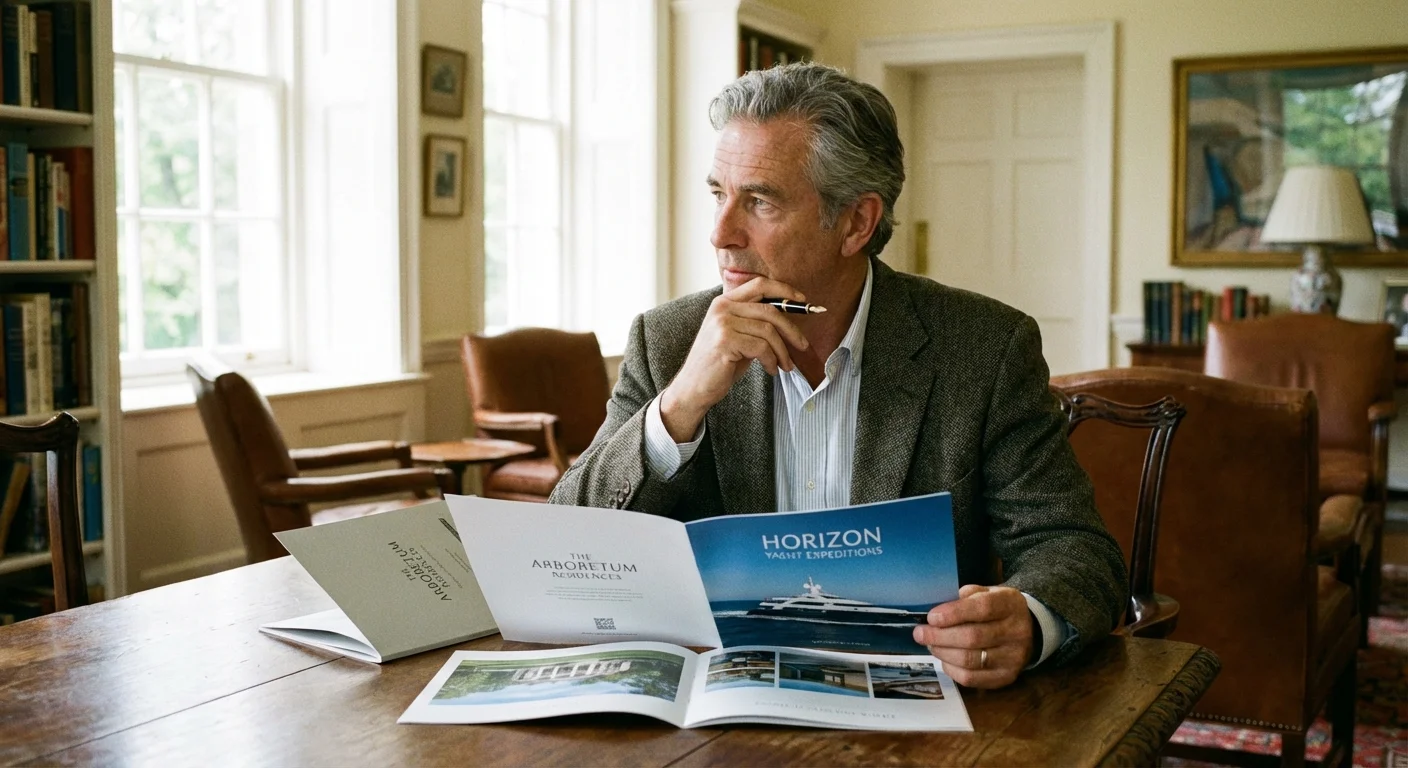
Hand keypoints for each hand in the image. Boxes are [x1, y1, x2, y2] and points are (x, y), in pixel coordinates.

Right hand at [659, 276, 810, 440]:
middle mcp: (722, 308)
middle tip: (803, 346)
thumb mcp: (738, 336)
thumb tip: (790, 317)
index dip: (784, 290)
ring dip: (782, 351)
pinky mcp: (725, 340)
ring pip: (768, 331)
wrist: (694, 388)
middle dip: (792, 330)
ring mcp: (722, 323)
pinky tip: (770, 370)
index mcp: (725, 302)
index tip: (803, 302)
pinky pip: (761, 347)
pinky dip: (771, 360)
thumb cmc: (720, 364)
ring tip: (785, 365)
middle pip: (770, 310)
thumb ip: (755, 322)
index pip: (760, 285)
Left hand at [913, 585, 1032, 688]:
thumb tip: (938, 610)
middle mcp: (1017, 632)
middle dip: (940, 636)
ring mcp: (1014, 658)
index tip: (931, 617)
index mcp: (1010, 604)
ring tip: (930, 645)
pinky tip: (944, 659)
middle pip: (973, 637)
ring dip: (943, 653)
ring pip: (970, 660)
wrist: (1028, 630)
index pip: (982, 608)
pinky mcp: (1006, 677)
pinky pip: (972, 678)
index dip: (954, 613)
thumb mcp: (987, 592)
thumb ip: (965, 596)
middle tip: (920, 633)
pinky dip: (952, 669)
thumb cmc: (998, 609)